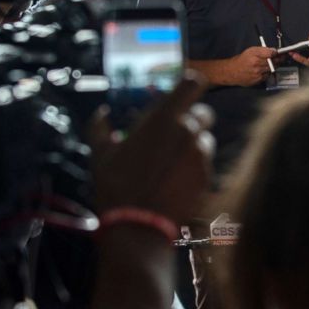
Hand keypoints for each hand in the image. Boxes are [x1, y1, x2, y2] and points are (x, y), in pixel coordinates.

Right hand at [88, 72, 213, 223]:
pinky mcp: (208, 176)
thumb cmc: (115, 185)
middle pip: (204, 113)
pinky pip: (206, 163)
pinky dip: (195, 168)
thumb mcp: (101, 154)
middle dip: (192, 120)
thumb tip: (101, 113)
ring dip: (194, 146)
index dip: (192, 84)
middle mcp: (188, 131)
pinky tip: (177, 182)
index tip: (186, 91)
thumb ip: (100, 127)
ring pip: (206, 140)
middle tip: (174, 135)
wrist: (137, 226)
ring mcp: (201, 155)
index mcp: (164, 118)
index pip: (192, 83)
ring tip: (172, 164)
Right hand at [229, 46, 276, 85]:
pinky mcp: (258, 80)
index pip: (271, 53)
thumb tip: (274, 50)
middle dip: (278, 59)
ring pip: (272, 69)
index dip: (277, 53)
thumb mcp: (251, 50)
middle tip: (281, 58)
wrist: (232, 72)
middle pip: (274, 62)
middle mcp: (257, 64)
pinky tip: (264, 70)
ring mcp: (258, 73)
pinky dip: (268, 72)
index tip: (280, 53)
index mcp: (255, 55)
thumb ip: (263, 50)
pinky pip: (267, 75)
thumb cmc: (242, 60)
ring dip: (274, 66)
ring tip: (272, 64)